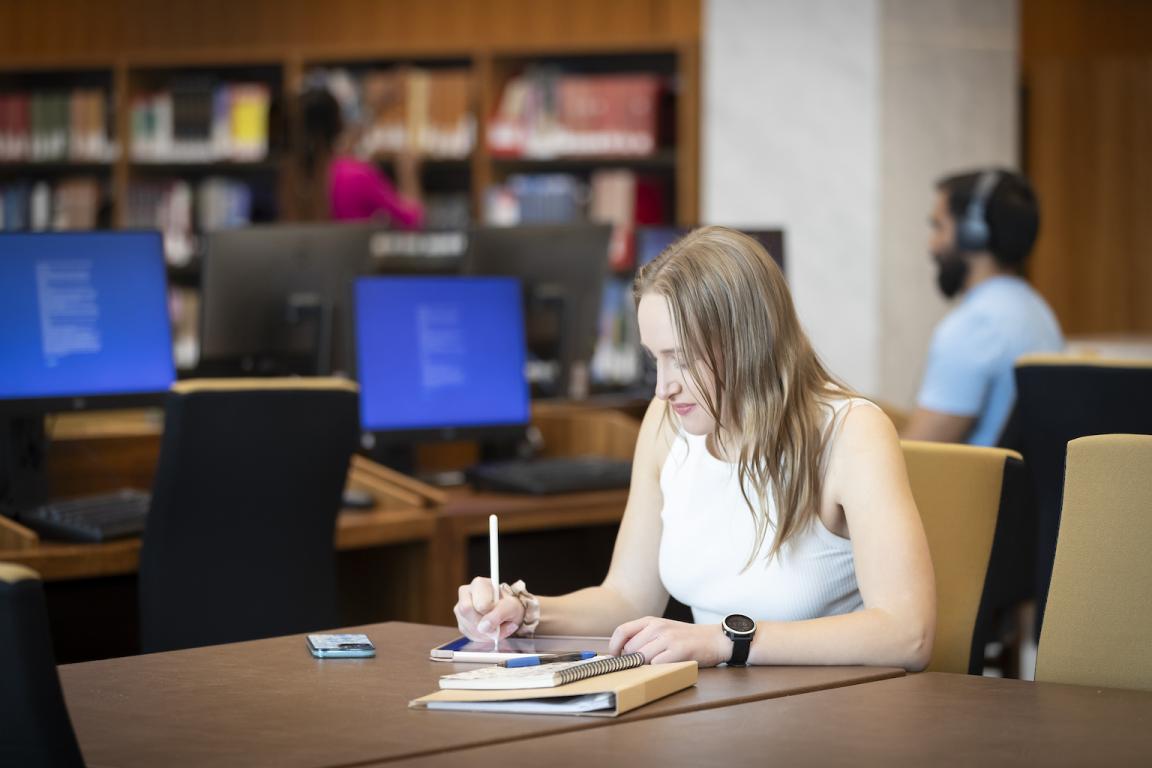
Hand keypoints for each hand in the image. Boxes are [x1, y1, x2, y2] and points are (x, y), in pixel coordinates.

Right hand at [453, 577, 524, 641]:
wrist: (508, 613)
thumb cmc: (509, 606)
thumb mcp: (513, 607)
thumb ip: (500, 613)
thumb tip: (483, 627)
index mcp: (479, 583)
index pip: (480, 603)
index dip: (491, 612)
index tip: (499, 609)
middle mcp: (465, 593)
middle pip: (467, 611)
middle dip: (484, 622)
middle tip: (497, 623)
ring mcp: (460, 608)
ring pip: (466, 625)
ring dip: (485, 632)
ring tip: (495, 627)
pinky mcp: (461, 622)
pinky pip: (468, 634)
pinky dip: (482, 637)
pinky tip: (489, 631)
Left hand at [608, 617, 733, 666]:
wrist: (714, 639)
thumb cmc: (686, 638)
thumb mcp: (663, 630)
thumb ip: (643, 637)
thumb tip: (621, 653)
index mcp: (651, 621)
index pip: (622, 631)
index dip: (614, 646)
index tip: (614, 658)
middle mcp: (658, 627)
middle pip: (631, 648)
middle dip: (632, 661)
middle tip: (641, 666)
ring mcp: (668, 638)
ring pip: (642, 657)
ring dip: (645, 666)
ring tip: (656, 666)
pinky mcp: (678, 650)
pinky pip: (657, 664)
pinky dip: (658, 670)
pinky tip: (666, 668)